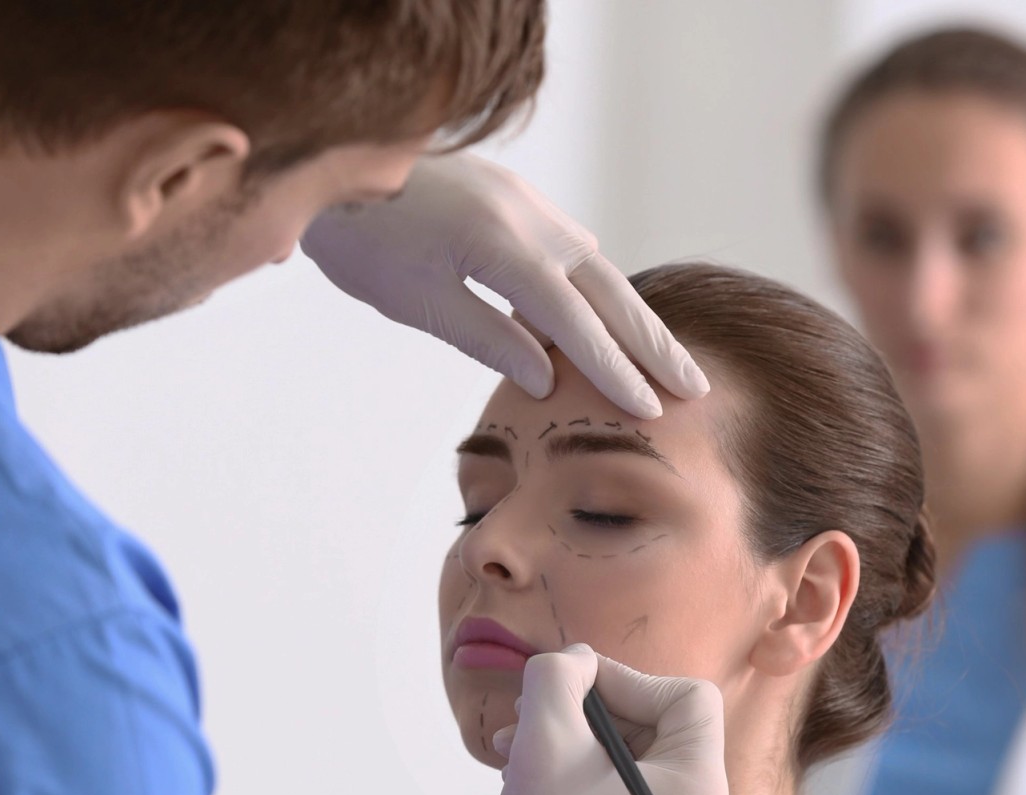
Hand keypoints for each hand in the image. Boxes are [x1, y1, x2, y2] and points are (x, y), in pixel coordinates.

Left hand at [300, 153, 708, 417]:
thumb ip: (488, 337)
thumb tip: (548, 377)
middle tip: (693, 386)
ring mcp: (524, 200)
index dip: (614, 369)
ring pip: (595, 264)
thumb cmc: (361, 238)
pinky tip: (607, 313)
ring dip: (631, 314)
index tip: (650, 408)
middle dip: (652, 342)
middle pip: (607, 287)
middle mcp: (527, 216)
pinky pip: (571, 245)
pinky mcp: (513, 196)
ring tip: (665, 360)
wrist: (331, 155)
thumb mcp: (418, 300)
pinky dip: (596, 285)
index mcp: (501, 246)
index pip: (575, 320)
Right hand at [469, 645, 733, 794]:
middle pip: (660, 729)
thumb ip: (559, 675)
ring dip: (577, 748)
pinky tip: (535, 786)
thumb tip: (577, 662)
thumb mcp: (544, 740)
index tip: (574, 694)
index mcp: (702, 788)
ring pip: (638, 765)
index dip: (628, 679)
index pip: (687, 696)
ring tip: (517, 753)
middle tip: (532, 718)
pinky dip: (586, 783)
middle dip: (590, 716)